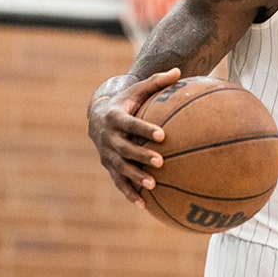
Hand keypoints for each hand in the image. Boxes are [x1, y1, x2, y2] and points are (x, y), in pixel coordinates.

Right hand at [88, 69, 180, 206]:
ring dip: (135, 178)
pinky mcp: (109, 167)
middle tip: (161, 162)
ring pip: (121, 168)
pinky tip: (145, 205)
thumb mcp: (137, 90)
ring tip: (153, 185)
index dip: (144, 129)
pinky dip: (130, 193)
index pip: (130, 124)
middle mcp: (108, 138)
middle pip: (124, 149)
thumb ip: (157, 82)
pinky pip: (119, 182)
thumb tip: (179, 71)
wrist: (98, 116)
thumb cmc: (126, 102)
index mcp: (115, 117)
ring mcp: (107, 154)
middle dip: (141, 156)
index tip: (162, 135)